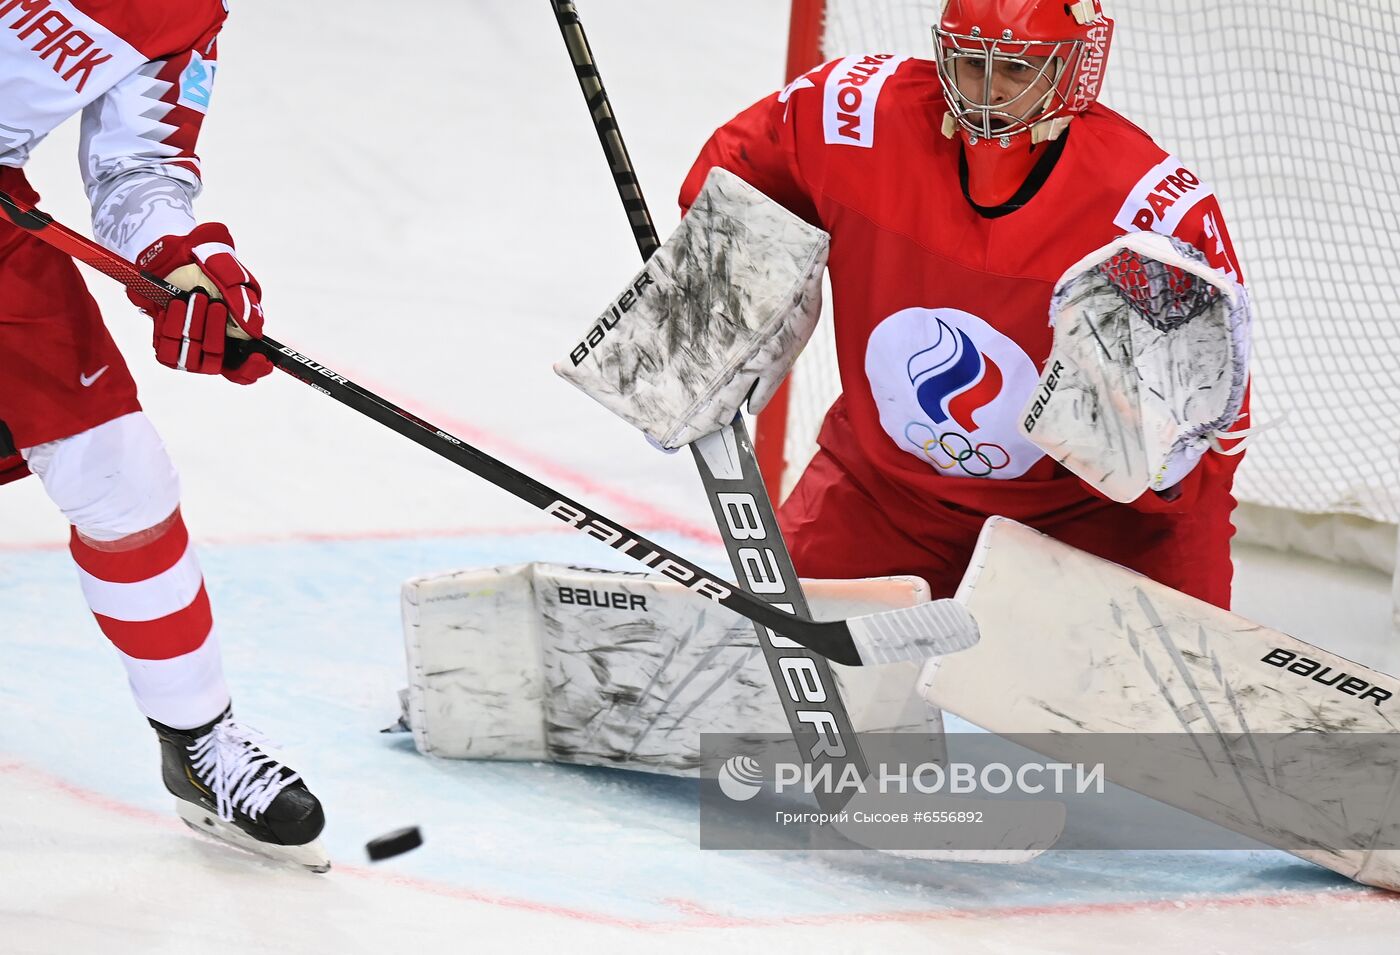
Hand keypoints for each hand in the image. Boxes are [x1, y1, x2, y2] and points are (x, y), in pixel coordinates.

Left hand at [129, 223, 272, 384]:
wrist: (173, 256)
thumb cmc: (208, 267)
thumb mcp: (232, 279)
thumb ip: (244, 304)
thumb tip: (255, 332)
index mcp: (237, 338)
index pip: (245, 369)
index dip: (253, 369)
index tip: (258, 357)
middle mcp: (214, 347)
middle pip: (216, 362)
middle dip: (213, 332)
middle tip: (212, 301)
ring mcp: (189, 348)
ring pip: (190, 358)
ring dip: (190, 326)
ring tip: (189, 299)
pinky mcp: (166, 343)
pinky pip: (166, 351)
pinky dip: (169, 327)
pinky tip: (172, 306)